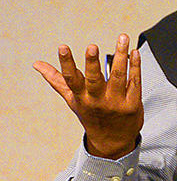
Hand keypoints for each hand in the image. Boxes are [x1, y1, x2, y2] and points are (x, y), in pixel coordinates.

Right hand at [34, 34, 142, 158]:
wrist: (113, 142)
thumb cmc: (91, 116)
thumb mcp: (73, 100)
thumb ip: (57, 80)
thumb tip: (37, 64)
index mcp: (81, 98)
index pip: (71, 79)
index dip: (66, 63)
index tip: (62, 47)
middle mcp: (98, 100)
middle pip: (95, 80)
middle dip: (92, 63)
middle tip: (92, 47)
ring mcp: (117, 103)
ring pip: (119, 76)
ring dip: (122, 55)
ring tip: (123, 38)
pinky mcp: (133, 104)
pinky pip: (135, 82)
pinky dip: (136, 66)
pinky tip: (134, 52)